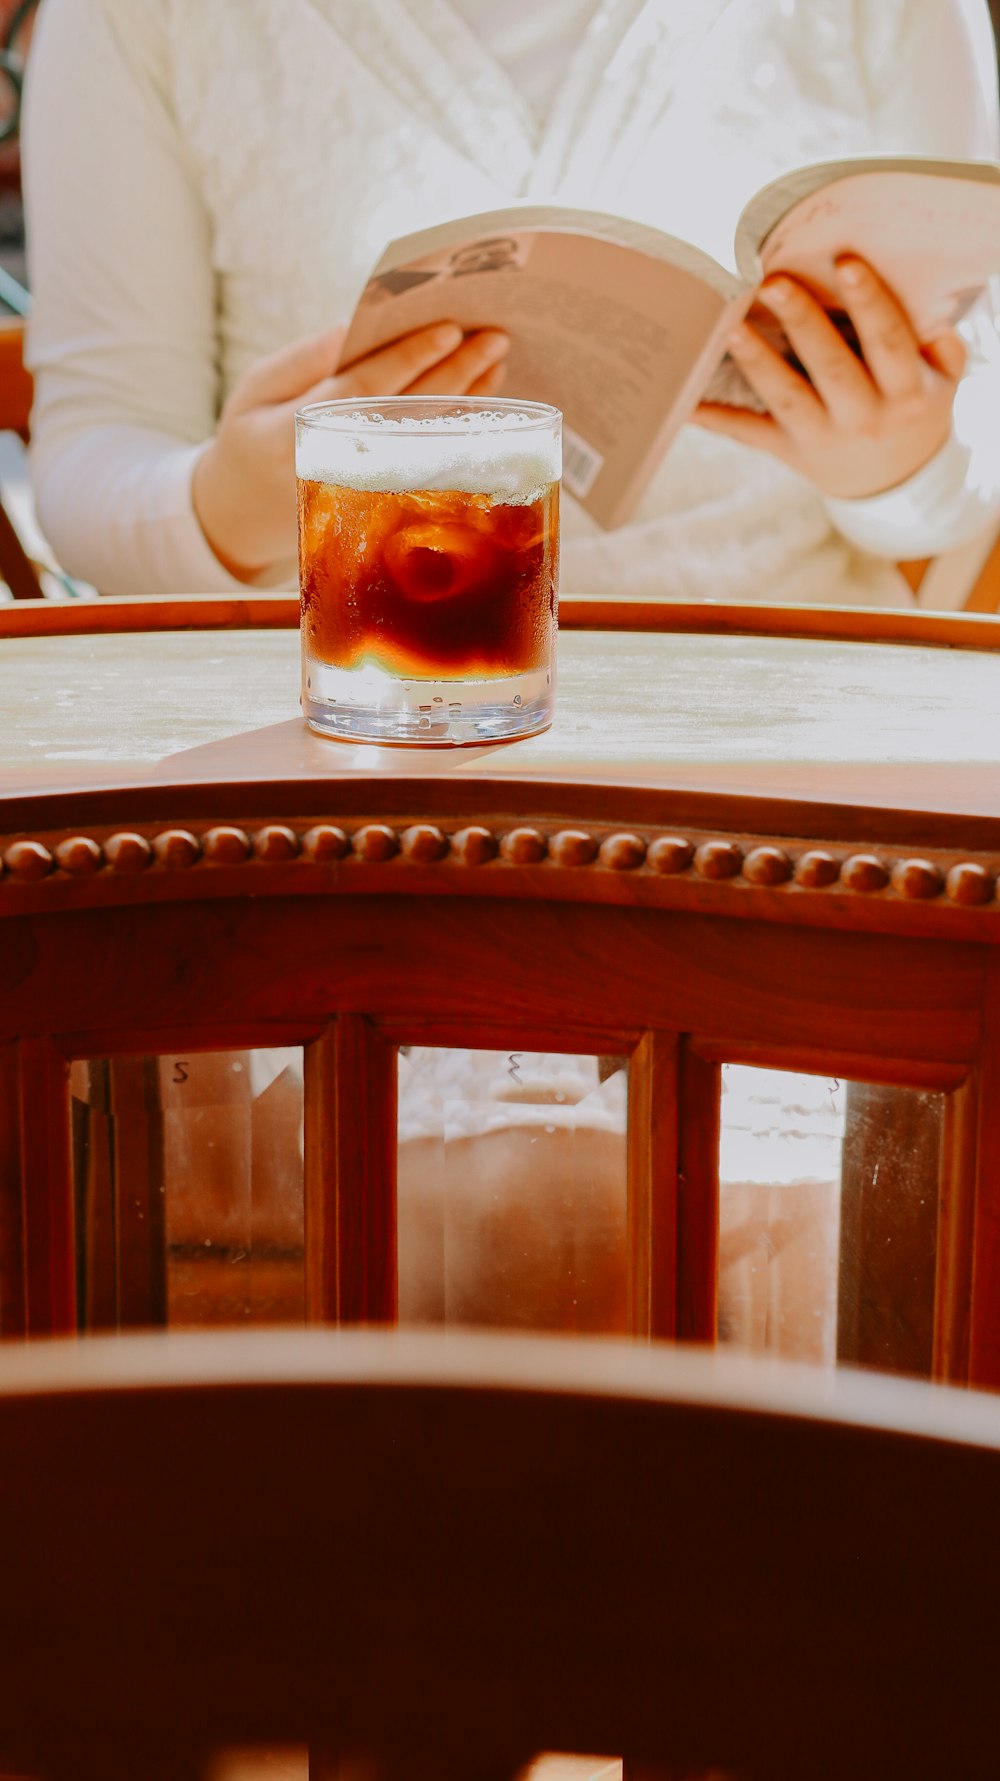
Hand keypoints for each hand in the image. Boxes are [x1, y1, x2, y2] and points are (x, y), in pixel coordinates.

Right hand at [192, 321, 509, 580]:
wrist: (241, 522)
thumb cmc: (251, 441)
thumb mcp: (255, 390)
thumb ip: (305, 359)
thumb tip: (357, 327)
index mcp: (294, 436)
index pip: (363, 390)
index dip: (409, 359)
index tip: (450, 329)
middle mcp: (337, 472)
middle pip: (408, 415)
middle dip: (456, 374)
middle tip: (495, 338)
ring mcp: (364, 497)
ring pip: (427, 440)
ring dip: (468, 399)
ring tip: (497, 359)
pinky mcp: (382, 508)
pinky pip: (429, 460)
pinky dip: (456, 426)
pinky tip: (479, 398)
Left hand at [693, 256, 965, 499]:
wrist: (892, 484)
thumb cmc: (911, 409)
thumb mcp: (940, 386)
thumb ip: (943, 353)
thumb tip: (938, 324)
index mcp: (905, 393)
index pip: (889, 343)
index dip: (870, 303)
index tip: (846, 263)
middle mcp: (864, 417)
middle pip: (832, 367)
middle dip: (803, 323)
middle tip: (773, 282)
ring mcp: (822, 437)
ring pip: (787, 398)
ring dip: (757, 362)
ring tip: (730, 325)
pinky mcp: (788, 450)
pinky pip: (748, 432)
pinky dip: (715, 417)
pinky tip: (684, 399)